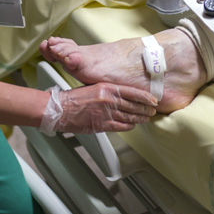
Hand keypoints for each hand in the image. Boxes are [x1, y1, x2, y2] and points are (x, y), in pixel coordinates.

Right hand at [39, 83, 157, 134]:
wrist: (60, 109)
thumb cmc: (74, 99)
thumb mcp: (93, 88)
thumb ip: (108, 91)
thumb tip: (120, 95)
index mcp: (106, 87)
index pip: (132, 92)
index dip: (146, 97)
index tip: (153, 99)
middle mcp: (108, 100)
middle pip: (134, 105)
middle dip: (145, 109)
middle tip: (152, 110)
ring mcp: (106, 113)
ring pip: (130, 117)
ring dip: (140, 118)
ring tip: (145, 118)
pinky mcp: (102, 125)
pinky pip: (121, 126)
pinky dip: (129, 126)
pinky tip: (132, 125)